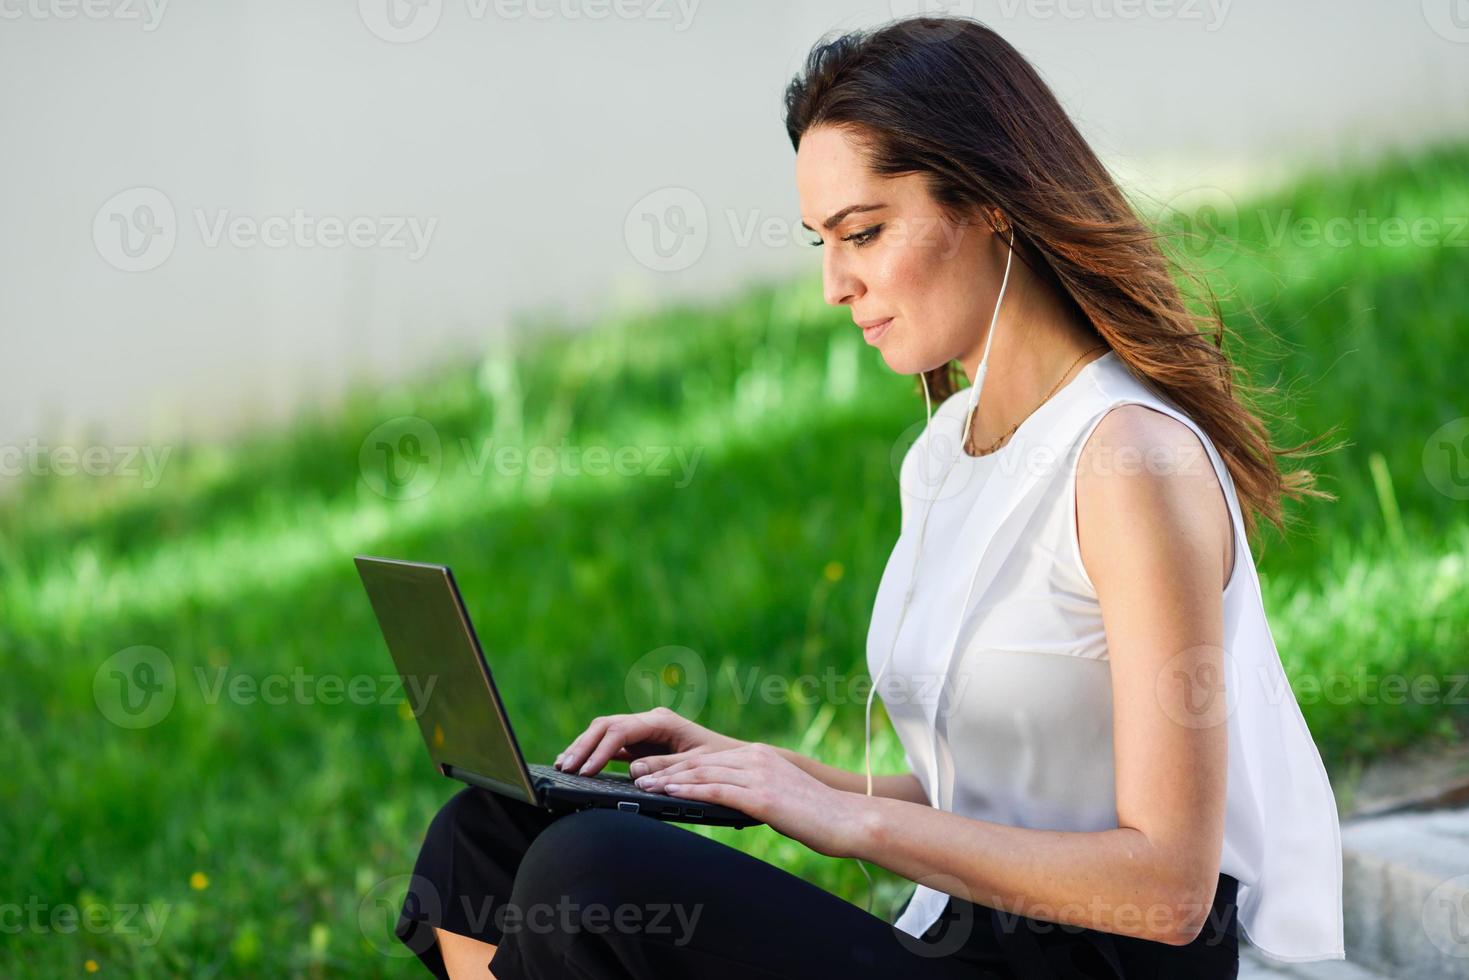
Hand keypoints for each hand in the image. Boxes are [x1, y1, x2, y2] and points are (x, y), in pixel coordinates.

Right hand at [556, 706, 744, 776]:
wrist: (737, 762)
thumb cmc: (721, 764)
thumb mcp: (695, 767)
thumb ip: (664, 767)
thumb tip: (632, 770)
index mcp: (662, 721)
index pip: (620, 731)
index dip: (599, 750)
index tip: (584, 770)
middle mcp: (650, 720)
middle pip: (606, 726)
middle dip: (582, 746)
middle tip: (563, 768)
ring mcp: (644, 730)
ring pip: (604, 731)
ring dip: (583, 747)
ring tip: (562, 765)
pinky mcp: (642, 743)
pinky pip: (611, 743)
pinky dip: (593, 752)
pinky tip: (578, 764)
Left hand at [629, 742, 871, 857]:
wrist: (847, 819)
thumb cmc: (817, 816)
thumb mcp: (779, 796)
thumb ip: (753, 793)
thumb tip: (729, 804)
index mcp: (759, 756)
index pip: (707, 757)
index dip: (676, 762)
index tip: (652, 768)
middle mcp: (755, 758)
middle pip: (698, 761)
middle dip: (664, 767)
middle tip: (635, 772)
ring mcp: (758, 774)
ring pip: (702, 773)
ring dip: (667, 779)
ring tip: (642, 784)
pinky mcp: (761, 795)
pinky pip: (716, 790)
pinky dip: (688, 790)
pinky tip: (669, 794)